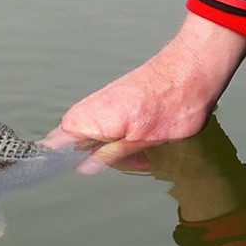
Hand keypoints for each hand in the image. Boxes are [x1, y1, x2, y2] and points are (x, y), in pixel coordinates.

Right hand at [43, 12, 245, 172]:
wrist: (190, 72)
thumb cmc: (169, 105)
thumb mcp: (139, 142)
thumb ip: (108, 156)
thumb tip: (85, 168)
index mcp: (86, 120)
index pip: (55, 145)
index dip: (61, 162)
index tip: (78, 173)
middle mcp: (88, 110)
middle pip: (81, 147)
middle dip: (105, 159)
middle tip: (136, 162)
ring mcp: (102, 105)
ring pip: (100, 140)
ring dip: (120, 151)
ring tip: (148, 153)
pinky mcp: (116, 102)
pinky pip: (112, 128)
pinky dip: (126, 139)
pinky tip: (148, 142)